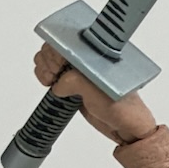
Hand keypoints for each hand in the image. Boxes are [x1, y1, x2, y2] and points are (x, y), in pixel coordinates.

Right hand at [32, 45, 156, 145]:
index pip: (70, 38)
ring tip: (49, 80)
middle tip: (53, 75)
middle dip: (48, 59)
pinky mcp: (73, 83)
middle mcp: (88, 58)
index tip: (57, 65)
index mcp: (99, 53)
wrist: (124, 129)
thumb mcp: (97, 91)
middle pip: (56, 46)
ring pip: (51, 58)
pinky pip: (52, 72)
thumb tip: (58, 84)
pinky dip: (44, 74)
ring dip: (44, 67)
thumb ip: (74, 82)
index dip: (57, 50)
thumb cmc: (122, 109)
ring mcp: (79, 71)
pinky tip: (48, 82)